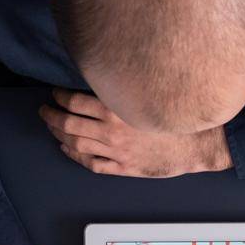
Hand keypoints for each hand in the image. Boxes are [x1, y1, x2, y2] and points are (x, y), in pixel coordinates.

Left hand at [39, 89, 232, 177]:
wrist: (200, 145)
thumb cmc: (178, 117)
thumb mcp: (149, 95)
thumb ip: (124, 90)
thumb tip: (103, 78)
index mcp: (117, 109)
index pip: (75, 101)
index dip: (60, 97)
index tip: (55, 94)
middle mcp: (112, 131)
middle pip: (69, 124)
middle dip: (51, 116)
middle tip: (44, 111)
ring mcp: (116, 152)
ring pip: (76, 144)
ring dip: (59, 135)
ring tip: (52, 128)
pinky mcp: (123, 167)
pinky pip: (91, 163)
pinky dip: (75, 156)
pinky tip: (68, 150)